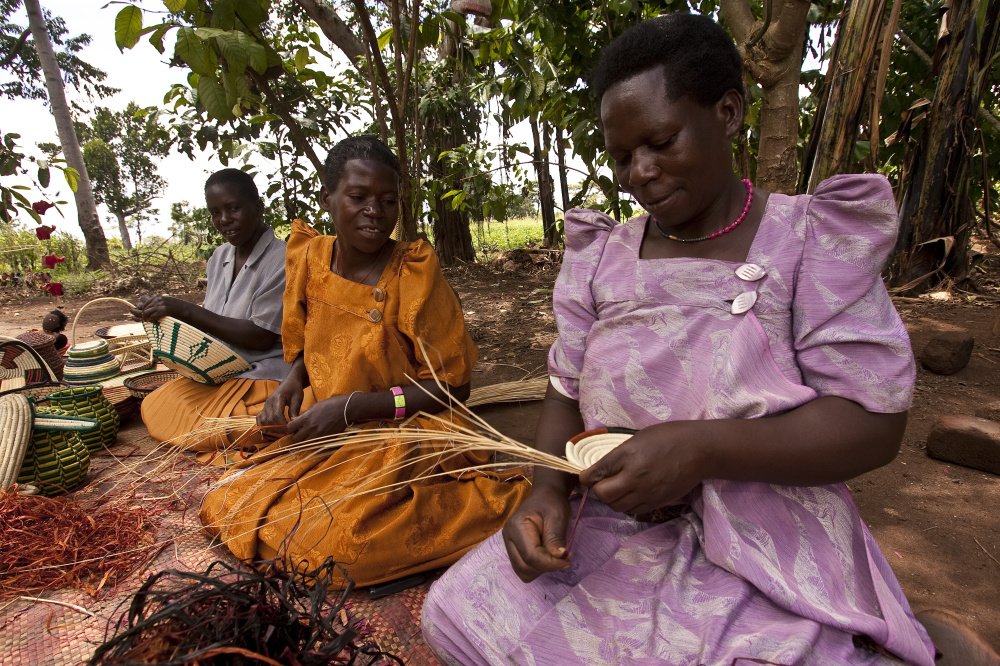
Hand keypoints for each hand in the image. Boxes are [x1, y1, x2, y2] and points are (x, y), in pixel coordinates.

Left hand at [130, 294, 182, 321]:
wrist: (186, 309)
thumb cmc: (176, 308)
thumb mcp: (166, 303)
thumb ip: (158, 303)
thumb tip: (150, 305)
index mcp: (158, 297)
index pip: (144, 302)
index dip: (142, 309)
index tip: (143, 314)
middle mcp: (158, 300)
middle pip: (144, 307)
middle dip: (143, 314)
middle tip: (145, 320)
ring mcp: (160, 305)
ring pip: (146, 312)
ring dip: (146, 318)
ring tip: (149, 321)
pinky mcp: (163, 310)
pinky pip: (152, 316)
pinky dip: (152, 320)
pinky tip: (154, 322)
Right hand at [257, 377, 305, 438]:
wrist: (289, 382)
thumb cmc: (295, 389)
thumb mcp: (298, 398)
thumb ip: (295, 410)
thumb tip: (294, 423)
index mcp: (278, 398)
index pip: (277, 414)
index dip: (282, 424)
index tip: (289, 429)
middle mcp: (269, 402)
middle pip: (269, 419)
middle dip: (277, 428)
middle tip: (286, 432)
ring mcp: (265, 405)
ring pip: (263, 420)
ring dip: (270, 428)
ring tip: (280, 431)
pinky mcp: (264, 408)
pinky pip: (259, 418)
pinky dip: (262, 425)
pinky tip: (270, 429)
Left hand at [284, 394, 350, 442]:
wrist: (346, 409)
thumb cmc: (331, 404)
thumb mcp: (315, 406)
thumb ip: (305, 415)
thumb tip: (297, 420)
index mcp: (306, 418)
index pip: (290, 428)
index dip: (289, 429)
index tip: (291, 428)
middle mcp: (311, 428)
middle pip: (295, 439)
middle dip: (295, 437)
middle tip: (298, 434)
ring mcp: (319, 435)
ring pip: (305, 444)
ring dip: (304, 442)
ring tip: (307, 437)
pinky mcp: (326, 439)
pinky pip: (316, 445)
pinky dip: (314, 444)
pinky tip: (316, 439)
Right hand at [501, 484, 571, 581]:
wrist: (545, 495)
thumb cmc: (552, 502)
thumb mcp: (558, 515)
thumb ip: (556, 537)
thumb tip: (559, 557)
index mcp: (516, 527)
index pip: (531, 556)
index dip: (550, 563)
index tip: (568, 560)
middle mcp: (508, 538)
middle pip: (524, 568)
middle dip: (545, 567)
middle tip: (563, 557)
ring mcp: (509, 545)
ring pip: (523, 571)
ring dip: (541, 569)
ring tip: (554, 555)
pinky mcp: (514, 550)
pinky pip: (524, 568)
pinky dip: (537, 567)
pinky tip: (547, 556)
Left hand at [578, 422, 706, 514]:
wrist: (699, 450)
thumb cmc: (668, 436)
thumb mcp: (637, 438)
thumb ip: (618, 455)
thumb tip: (601, 468)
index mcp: (626, 456)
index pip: (593, 475)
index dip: (585, 477)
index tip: (586, 476)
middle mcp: (634, 478)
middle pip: (603, 495)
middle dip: (598, 490)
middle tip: (602, 482)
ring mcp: (646, 493)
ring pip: (617, 507)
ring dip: (612, 499)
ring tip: (618, 488)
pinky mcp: (657, 503)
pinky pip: (634, 511)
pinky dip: (627, 505)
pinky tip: (632, 494)